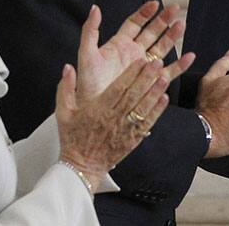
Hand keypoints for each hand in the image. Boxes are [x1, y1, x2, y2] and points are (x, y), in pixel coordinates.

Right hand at [56, 53, 189, 191]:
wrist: (82, 166)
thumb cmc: (73, 138)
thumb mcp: (63, 112)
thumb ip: (65, 88)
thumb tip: (68, 67)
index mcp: (98, 110)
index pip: (118, 88)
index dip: (131, 74)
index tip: (141, 61)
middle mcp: (114, 118)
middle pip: (133, 94)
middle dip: (146, 77)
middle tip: (157, 63)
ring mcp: (125, 129)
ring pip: (143, 107)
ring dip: (155, 92)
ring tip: (165, 77)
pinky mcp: (133, 138)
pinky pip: (147, 122)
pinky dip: (157, 110)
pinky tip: (164, 98)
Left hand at [76, 2, 185, 103]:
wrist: (96, 111)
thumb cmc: (89, 84)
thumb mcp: (87, 54)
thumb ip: (90, 31)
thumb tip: (94, 8)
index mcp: (119, 45)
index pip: (135, 23)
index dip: (145, 13)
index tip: (156, 3)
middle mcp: (134, 54)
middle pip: (152, 32)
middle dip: (164, 20)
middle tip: (175, 8)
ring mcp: (144, 67)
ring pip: (162, 48)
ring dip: (173, 36)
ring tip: (182, 25)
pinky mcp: (151, 83)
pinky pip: (170, 72)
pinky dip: (181, 65)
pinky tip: (190, 56)